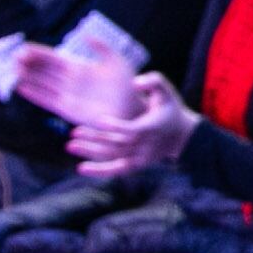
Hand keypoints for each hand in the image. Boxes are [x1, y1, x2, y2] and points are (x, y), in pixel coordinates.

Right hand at [14, 43, 146, 128]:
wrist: (132, 110)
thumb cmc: (128, 85)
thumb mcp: (116, 61)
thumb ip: (101, 47)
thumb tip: (84, 34)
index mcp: (80, 67)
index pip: (54, 58)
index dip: (39, 53)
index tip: (24, 48)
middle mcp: (71, 81)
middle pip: (45, 70)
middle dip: (30, 64)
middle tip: (14, 57)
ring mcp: (68, 95)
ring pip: (43, 85)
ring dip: (29, 78)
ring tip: (14, 71)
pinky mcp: (68, 110)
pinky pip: (47, 101)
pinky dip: (34, 95)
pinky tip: (21, 88)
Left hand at [61, 70, 197, 174]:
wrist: (182, 135)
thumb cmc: (170, 109)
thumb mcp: (166, 91)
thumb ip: (153, 81)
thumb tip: (134, 82)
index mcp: (151, 128)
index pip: (132, 131)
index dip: (116, 127)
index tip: (99, 120)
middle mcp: (144, 146)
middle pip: (117, 145)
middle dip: (95, 139)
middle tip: (74, 132)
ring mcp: (139, 157)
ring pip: (113, 157)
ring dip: (91, 152)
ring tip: (70, 146)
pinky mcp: (136, 164)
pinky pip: (116, 170)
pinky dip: (99, 171)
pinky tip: (81, 168)